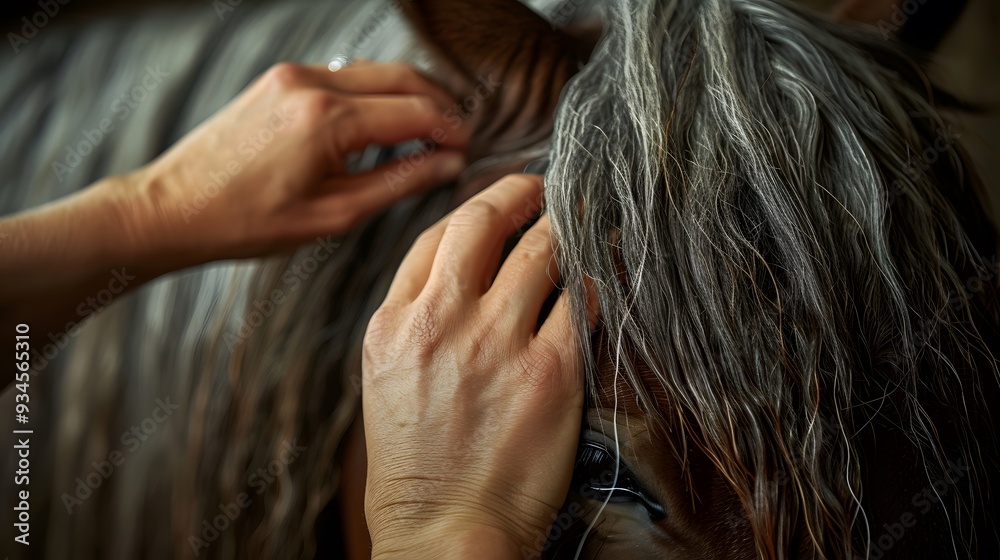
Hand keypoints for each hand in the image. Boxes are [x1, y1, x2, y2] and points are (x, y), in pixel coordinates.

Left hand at [126, 60, 468, 263]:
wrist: (172, 207)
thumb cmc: (245, 222)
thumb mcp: (333, 215)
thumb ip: (399, 183)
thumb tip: (447, 166)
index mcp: (327, 119)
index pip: (416, 111)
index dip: (451, 131)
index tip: (468, 151)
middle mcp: (310, 84)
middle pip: (402, 76)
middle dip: (440, 104)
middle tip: (459, 137)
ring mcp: (292, 75)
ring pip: (375, 71)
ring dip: (410, 95)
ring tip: (430, 131)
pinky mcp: (279, 79)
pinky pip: (344, 77)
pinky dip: (375, 94)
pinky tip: (385, 123)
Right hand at [361, 174, 595, 558]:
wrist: (443, 529)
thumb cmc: (414, 464)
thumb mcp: (386, 379)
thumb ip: (415, 319)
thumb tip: (459, 274)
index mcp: (395, 323)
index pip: (435, 237)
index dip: (474, 208)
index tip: (498, 203)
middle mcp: (442, 321)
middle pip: (483, 223)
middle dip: (518, 192)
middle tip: (541, 188)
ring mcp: (496, 343)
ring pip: (540, 252)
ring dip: (561, 233)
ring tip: (574, 229)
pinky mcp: (549, 372)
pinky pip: (581, 303)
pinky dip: (591, 286)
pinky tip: (595, 284)